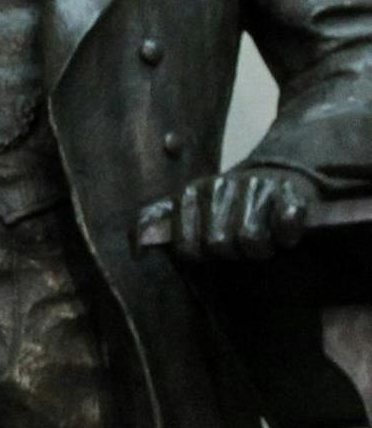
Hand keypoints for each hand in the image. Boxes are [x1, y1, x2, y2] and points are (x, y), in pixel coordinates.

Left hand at [138, 167, 315, 260]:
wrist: (276, 173)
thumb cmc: (226, 202)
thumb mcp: (184, 208)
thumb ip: (154, 221)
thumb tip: (137, 250)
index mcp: (192, 193)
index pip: (188, 246)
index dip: (200, 254)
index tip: (209, 247)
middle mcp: (222, 186)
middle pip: (220, 245)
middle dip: (231, 252)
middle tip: (238, 243)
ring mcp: (257, 187)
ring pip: (251, 241)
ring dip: (258, 248)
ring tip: (260, 239)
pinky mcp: (290, 194)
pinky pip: (286, 226)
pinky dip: (287, 235)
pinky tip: (284, 233)